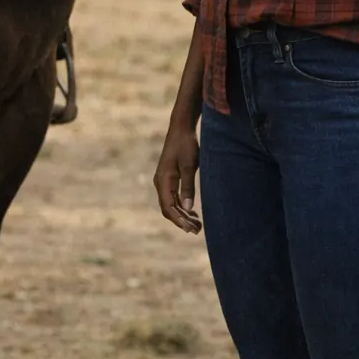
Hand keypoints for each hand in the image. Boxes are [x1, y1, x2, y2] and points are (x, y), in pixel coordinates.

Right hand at [153, 109, 201, 233]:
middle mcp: (160, 183)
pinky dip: (182, 207)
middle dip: (182, 221)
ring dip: (183, 215)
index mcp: (163, 181)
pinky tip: (193, 213)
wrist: (181, 128)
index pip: (168, 207)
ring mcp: (164, 181)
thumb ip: (188, 187)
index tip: (190, 229)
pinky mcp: (170, 178)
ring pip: (171, 204)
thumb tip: (187, 209)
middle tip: (197, 230)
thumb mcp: (189, 165)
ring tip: (197, 225)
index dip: (178, 220)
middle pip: (169, 209)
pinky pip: (173, 197)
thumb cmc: (186, 145)